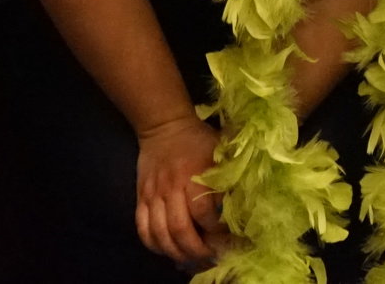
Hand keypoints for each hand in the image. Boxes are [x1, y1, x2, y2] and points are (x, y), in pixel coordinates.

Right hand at [134, 113, 224, 266]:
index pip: (203, 212)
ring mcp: (153, 195)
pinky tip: (167, 249)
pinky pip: (142, 228)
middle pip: (180, 229)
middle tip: (210, 257)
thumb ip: (229, 177)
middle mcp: (170, 189)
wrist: (164, 125)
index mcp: (193, 176)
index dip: (216, 230)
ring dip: (176, 252)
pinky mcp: (141, 198)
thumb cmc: (198, 140)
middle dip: (197, 249)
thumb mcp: (219, 152)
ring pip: (160, 234)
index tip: (228, 237)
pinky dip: (154, 245)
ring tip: (191, 259)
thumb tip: (243, 205)